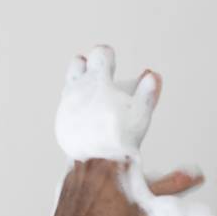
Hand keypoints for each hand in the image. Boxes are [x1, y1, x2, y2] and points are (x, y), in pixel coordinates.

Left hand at [55, 45, 160, 159]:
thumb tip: (153, 76)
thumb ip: (147, 92)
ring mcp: (67, 105)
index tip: (111, 59)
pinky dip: (76, 106)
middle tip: (98, 73)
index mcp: (98, 79)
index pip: (100, 54)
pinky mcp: (62, 121)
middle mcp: (78, 88)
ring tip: (93, 94)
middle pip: (78, 64)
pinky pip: (67, 107)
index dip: (107, 55)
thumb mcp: (140, 112)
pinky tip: (86, 115)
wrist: (96, 161)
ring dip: (81, 85)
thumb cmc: (120, 136)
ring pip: (70, 85)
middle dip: (88, 65)